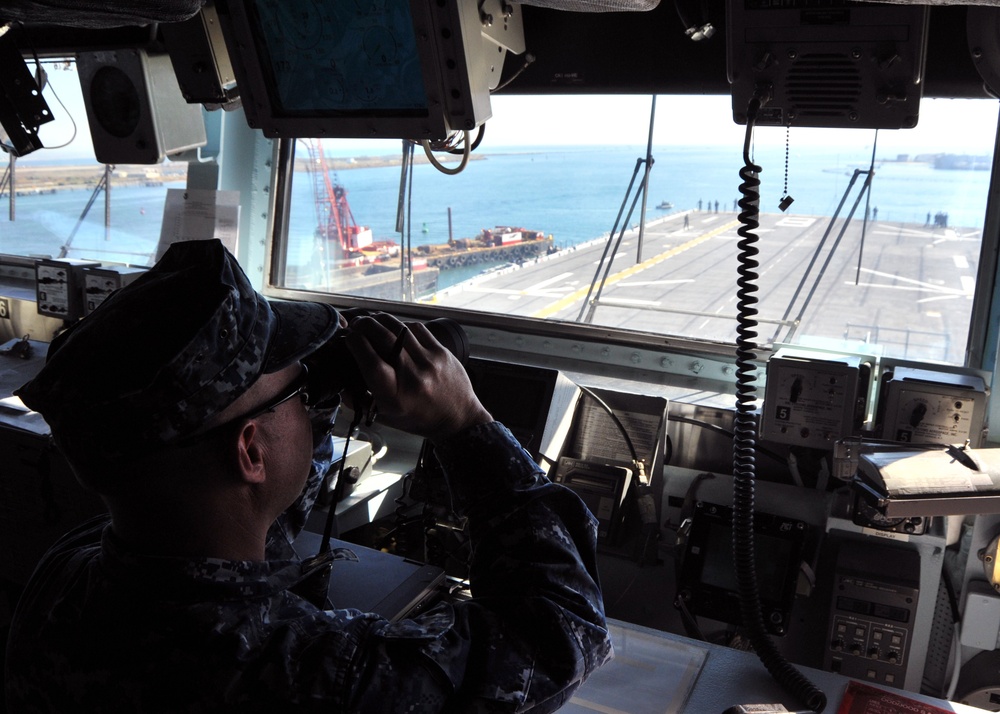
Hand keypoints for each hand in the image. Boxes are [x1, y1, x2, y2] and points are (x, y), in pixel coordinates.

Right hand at [343, 313, 491, 441]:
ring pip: (399, 327)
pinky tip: (395, 329)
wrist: (457, 419)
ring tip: (371, 322)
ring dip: (380, 320)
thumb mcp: (385, 415)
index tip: (348, 338)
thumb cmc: (418, 418)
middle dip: (364, 325)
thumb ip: (359, 400)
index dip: (355, 343)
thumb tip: (340, 381)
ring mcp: (429, 361)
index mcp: (395, 395)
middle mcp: (413, 376)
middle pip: (382, 337)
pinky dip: (401, 325)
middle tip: (356, 325)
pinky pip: (417, 329)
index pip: (371, 361)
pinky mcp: (441, 351)